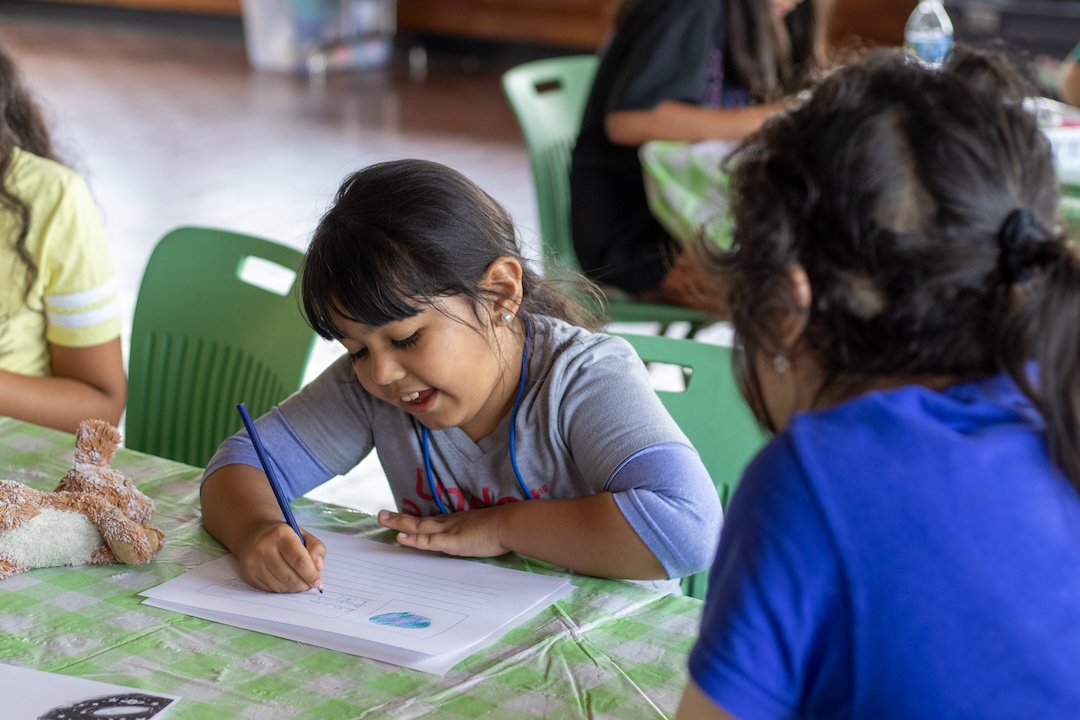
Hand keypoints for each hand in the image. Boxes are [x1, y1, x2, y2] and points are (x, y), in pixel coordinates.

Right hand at [236, 522, 325, 592]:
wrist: (255, 535)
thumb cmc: (284, 537)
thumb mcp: (303, 535)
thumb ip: (316, 548)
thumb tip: (319, 568)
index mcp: (280, 534)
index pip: (298, 559)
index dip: (311, 574)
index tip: (318, 582)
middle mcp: (263, 547)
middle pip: (290, 576)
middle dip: (304, 584)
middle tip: (311, 583)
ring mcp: (254, 562)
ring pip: (281, 586)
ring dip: (295, 588)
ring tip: (301, 581)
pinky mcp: (250, 575)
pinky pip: (272, 589)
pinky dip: (284, 589)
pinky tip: (287, 581)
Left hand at [377, 507, 510, 557]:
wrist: (509, 524)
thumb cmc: (503, 528)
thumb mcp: (486, 529)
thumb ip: (478, 533)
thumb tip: (480, 538)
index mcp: (457, 521)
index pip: (431, 521)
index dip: (415, 520)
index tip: (403, 519)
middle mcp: (449, 523)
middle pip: (419, 520)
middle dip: (400, 518)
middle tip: (381, 514)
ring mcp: (448, 531)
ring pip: (418, 526)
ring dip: (399, 523)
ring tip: (382, 519)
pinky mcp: (451, 541)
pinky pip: (427, 541)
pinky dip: (412, 539)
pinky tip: (400, 536)